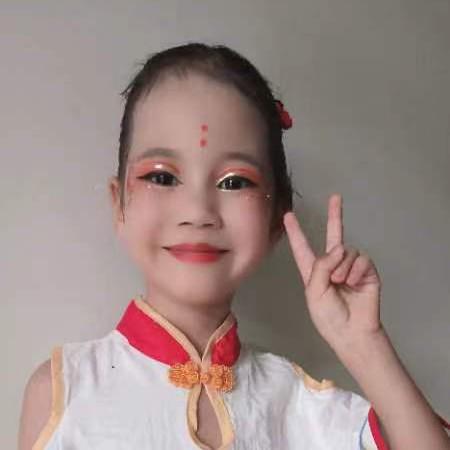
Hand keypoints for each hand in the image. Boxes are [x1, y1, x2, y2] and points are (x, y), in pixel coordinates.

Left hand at [283, 194, 382, 352]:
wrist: (352, 332)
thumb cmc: (329, 317)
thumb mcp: (314, 291)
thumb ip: (321, 267)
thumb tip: (340, 248)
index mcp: (313, 271)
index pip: (302, 247)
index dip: (296, 232)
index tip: (289, 215)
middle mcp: (332, 265)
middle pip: (333, 235)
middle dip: (335, 216)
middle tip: (335, 197)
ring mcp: (350, 267)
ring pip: (345, 251)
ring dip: (341, 267)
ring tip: (341, 283)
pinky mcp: (367, 271)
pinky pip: (360, 259)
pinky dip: (355, 271)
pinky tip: (354, 283)